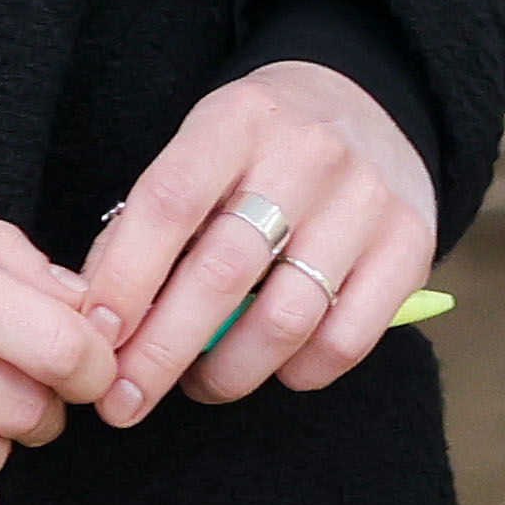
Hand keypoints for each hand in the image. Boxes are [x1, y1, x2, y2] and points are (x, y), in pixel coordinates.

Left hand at [74, 61, 439, 421]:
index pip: (168, 203)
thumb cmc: (261, 147)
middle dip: (161, 351)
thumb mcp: (202, 149)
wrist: (370, 105)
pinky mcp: (411, 245)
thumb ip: (151, 221)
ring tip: (198, 384)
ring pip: (286, 318)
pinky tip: (274, 369)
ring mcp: (367, 200)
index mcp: (238, 119)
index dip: (124, 279)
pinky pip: (346, 340)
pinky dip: (299, 373)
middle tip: (123, 399)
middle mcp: (308, 154)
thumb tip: (99, 316)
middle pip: (222, 272)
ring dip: (227, 372)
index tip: (94, 339)